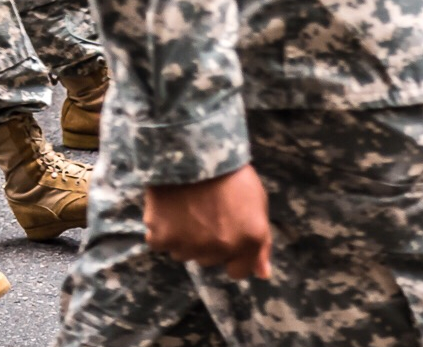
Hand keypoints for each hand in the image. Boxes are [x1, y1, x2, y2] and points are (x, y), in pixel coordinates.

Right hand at [144, 166, 272, 279]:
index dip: (232, 254)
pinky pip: (159, 242)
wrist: (193, 148)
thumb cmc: (229, 172)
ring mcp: (190, 245)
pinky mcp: (162, 237)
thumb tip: (263, 274)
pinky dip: (161, 228)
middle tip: (205, 211)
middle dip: (207, 242)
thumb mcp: (257, 202)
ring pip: (183, 252)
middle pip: (208, 260)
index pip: (238, 271)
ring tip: (186, 206)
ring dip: (183, 236)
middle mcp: (220, 248)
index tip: (224, 234)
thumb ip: (261, 243)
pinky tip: (168, 207)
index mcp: (248, 241)